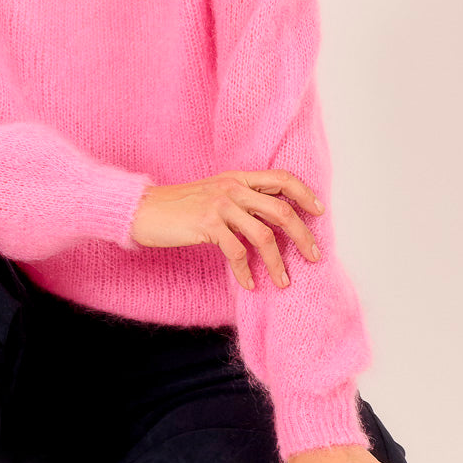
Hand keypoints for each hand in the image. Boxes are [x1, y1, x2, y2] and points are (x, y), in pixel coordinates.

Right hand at [130, 170, 323, 290]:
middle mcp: (233, 188)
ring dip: (277, 262)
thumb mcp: (214, 194)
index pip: (282, 178)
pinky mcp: (207, 224)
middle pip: (281, 209)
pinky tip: (249, 284)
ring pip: (264, 235)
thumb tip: (272, 220)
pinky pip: (237, 252)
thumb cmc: (180, 206)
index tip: (318, 212)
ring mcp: (221, 205)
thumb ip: (241, 200)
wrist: (145, 209)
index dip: (304, 194)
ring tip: (284, 281)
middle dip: (302, 235)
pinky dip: (246, 272)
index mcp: (238, 178)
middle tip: (314, 256)